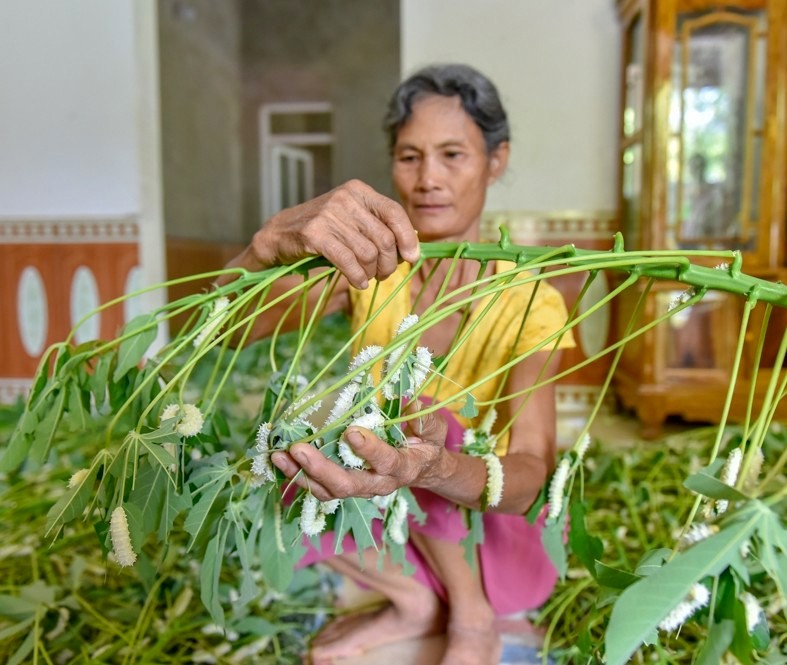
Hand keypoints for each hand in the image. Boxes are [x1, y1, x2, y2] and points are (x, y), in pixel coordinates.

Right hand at [220, 180, 419, 288]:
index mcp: (358, 191)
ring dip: (371, 273)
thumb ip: (378, 227)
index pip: (394, 212)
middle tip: (382, 275)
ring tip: (366, 278)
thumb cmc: (321, 232)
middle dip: (388, 264)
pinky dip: (357, 277)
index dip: (408, 238)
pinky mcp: (314, 234)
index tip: (412, 258)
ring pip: (368, 253)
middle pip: (384, 239)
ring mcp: (328, 215)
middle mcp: (345, 198)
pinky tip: (357, 282)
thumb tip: (413, 247)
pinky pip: (348, 262)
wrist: (277, 236)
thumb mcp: (351, 221)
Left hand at [270, 408, 447, 501]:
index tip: (351, 432)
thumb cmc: (427, 444)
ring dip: (301, 474)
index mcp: (402, 467)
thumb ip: (423, 419)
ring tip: (279, 455)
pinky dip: (298, 475)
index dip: (369, 450)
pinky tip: (280, 459)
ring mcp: (359, 488)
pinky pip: (319, 487)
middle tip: (299, 449)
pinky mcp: (344, 487)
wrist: (422, 469)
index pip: (386, 462)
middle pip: (347, 484)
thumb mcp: (434, 429)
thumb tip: (408, 400)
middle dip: (320, 468)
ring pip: (328, 490)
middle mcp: (378, 483)